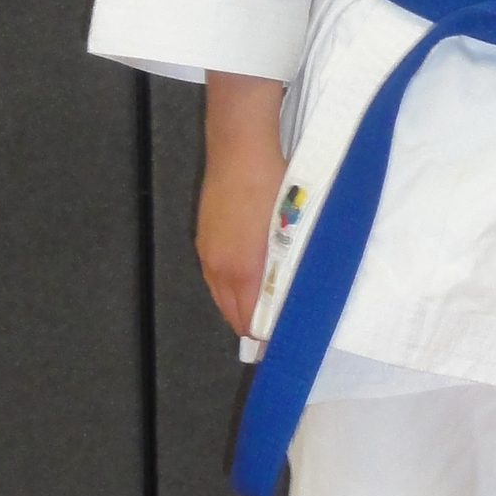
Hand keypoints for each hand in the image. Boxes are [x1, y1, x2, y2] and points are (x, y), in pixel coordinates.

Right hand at [196, 72, 286, 334]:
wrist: (239, 149)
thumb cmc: (272, 187)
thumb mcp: (290, 230)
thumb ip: (287, 268)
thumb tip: (292, 296)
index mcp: (241, 269)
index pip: (249, 319)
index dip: (263, 335)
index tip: (278, 346)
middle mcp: (218, 266)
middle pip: (230, 312)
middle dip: (249, 326)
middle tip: (271, 335)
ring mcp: (207, 251)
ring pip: (221, 293)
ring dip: (238, 306)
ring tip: (260, 313)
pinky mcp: (204, 237)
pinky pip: (215, 275)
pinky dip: (229, 287)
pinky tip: (244, 283)